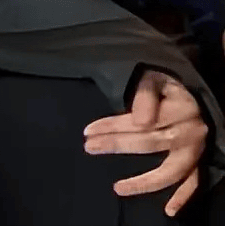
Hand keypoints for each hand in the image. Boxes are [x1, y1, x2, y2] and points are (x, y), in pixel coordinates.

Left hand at [84, 70, 207, 216]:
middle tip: (89, 147)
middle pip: (149, 143)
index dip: (112, 125)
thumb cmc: (167, 84)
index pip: (140, 120)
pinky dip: (183, 197)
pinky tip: (168, 210)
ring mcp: (195, 150)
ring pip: (170, 170)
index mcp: (180, 108)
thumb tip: (140, 120)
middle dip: (116, 145)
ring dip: (143, 181)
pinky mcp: (200, 161)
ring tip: (117, 188)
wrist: (195, 93)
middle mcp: (190, 132)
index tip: (88, 131)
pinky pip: (193, 183)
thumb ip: (145, 93)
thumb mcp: (155, 77)